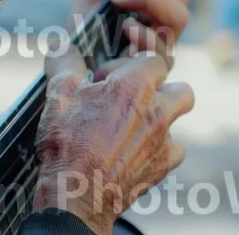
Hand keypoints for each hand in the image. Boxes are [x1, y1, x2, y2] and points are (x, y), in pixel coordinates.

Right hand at [32, 43, 193, 233]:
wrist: (76, 194)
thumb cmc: (67, 142)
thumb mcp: (59, 94)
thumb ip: (64, 62)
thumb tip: (61, 44)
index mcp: (134, 85)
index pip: (154, 58)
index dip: (134, 62)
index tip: (114, 73)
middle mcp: (157, 110)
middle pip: (179, 86)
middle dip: (162, 87)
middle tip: (133, 94)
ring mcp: (164, 139)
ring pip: (180, 116)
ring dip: (165, 113)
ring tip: (137, 120)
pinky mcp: (163, 165)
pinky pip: (175, 148)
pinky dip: (162, 146)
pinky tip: (139, 148)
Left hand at [64, 0, 189, 75]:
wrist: (70, 72)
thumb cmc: (85, 39)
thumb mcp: (87, 0)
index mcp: (153, 14)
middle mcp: (162, 33)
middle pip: (181, 4)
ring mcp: (159, 53)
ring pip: (177, 21)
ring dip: (150, 5)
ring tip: (121, 6)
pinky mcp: (152, 72)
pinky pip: (161, 51)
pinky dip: (145, 35)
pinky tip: (125, 29)